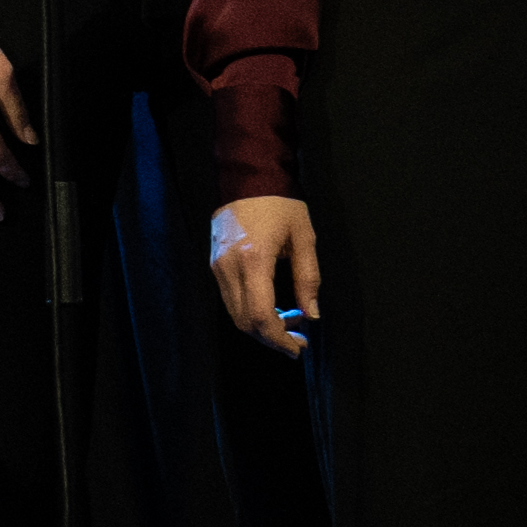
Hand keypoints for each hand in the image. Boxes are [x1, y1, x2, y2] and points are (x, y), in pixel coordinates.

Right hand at [208, 198, 318, 358]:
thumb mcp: (304, 240)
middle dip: (271, 337)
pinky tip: (273, 303)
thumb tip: (312, 315)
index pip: (260, 315)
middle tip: (298, 340)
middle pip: (244, 321)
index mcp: (254, 261)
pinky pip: (230, 298)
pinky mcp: (215, 263)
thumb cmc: (281, 205)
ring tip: (289, 319)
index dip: (279, 339)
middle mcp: (229, 268)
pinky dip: (251, 309)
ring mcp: (218, 266)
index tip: (299, 347)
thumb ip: (308, 279)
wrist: (248, 178)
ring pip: (235, 312)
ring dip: (261, 325)